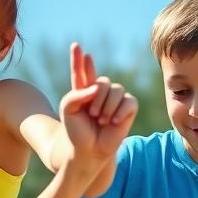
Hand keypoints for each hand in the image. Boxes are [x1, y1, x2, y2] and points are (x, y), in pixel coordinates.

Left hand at [59, 44, 136, 172]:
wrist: (89, 151)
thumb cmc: (77, 132)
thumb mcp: (68, 110)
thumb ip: (76, 94)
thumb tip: (96, 88)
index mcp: (83, 91)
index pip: (81, 72)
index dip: (78, 60)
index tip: (75, 46)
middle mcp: (100, 92)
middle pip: (102, 82)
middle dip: (97, 99)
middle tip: (92, 116)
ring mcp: (115, 99)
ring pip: (116, 90)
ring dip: (107, 107)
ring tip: (102, 121)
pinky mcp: (128, 108)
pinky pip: (129, 101)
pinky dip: (121, 112)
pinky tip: (114, 122)